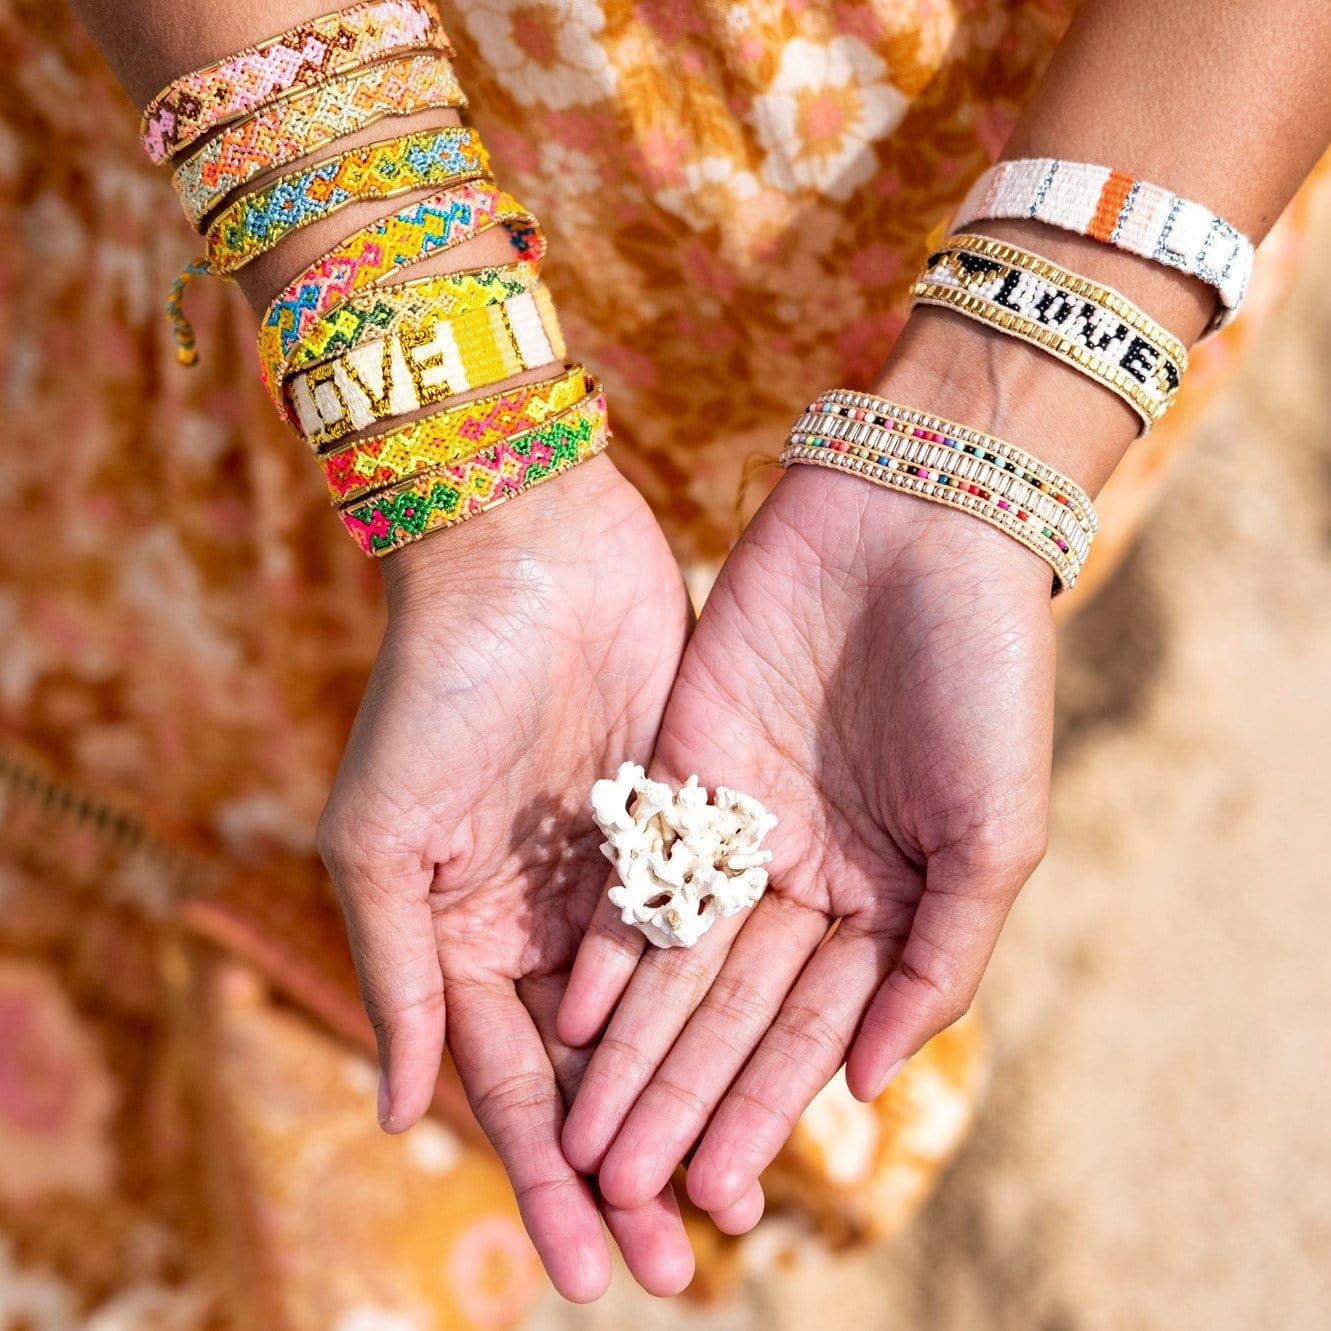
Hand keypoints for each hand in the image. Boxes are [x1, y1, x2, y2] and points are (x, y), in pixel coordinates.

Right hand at [316, 455, 761, 1300]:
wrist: (523, 553)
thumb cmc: (434, 691)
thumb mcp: (382, 840)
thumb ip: (400, 976)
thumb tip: (400, 1119)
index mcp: (467, 935)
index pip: (513, 1087)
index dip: (549, 1180)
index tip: (588, 1271)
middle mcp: (549, 920)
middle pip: (600, 1074)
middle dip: (636, 1167)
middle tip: (688, 1264)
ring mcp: (624, 872)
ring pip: (668, 1017)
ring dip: (698, 1102)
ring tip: (745, 1193)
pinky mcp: (688, 818)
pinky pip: (720, 928)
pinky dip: (742, 1001)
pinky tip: (783, 1064)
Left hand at [557, 443, 1056, 1216]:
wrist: (915, 523)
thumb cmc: (985, 676)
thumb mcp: (995, 834)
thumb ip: (938, 961)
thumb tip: (870, 1085)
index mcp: (887, 899)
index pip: (812, 1028)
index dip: (763, 1108)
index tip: (715, 1190)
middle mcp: (808, 874)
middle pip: (731, 1008)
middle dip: (681, 1095)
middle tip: (623, 1187)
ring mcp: (740, 820)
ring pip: (676, 956)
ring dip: (634, 1046)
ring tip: (585, 1133)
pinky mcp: (682, 763)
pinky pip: (638, 869)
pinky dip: (609, 942)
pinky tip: (572, 1013)